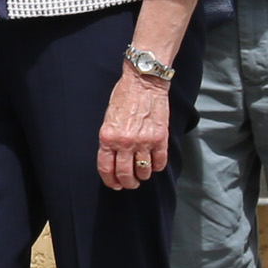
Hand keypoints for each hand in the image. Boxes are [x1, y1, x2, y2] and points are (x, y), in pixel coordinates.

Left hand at [98, 65, 173, 191]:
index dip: (110, 181)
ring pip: (144, 171)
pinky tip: (154, 164)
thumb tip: (113, 160)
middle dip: (128, 183)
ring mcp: (144, 141)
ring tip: (142, 174)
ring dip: (143, 176)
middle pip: (125, 175)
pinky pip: (160, 162)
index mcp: (107, 137)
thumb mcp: (108, 119)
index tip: (115, 185)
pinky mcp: (160, 139)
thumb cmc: (123, 98)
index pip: (106, 168)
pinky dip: (157, 167)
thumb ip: (110, 140)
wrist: (143, 83)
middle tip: (130, 183)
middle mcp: (124, 142)